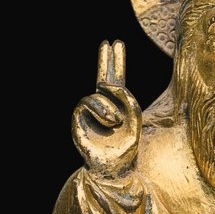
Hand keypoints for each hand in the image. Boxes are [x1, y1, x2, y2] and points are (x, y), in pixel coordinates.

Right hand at [72, 40, 141, 177]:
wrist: (113, 170)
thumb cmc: (126, 150)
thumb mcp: (136, 121)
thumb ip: (129, 99)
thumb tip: (107, 83)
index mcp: (118, 108)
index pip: (117, 81)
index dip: (117, 62)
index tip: (117, 44)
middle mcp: (103, 108)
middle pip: (102, 78)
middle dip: (105, 60)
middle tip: (107, 43)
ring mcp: (90, 114)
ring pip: (96, 93)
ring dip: (108, 105)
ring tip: (116, 121)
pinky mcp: (78, 121)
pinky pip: (86, 103)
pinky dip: (100, 110)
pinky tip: (111, 122)